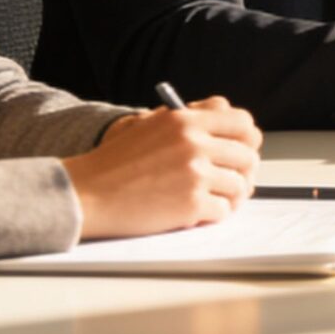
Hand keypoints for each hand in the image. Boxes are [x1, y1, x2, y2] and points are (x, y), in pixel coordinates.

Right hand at [64, 97, 261, 239]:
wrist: (86, 193)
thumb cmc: (114, 163)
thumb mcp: (150, 126)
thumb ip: (189, 119)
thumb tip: (228, 120)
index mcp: (186, 121)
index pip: (243, 123)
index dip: (247, 139)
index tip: (242, 150)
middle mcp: (194, 144)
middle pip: (248, 156)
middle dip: (244, 171)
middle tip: (234, 181)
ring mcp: (195, 175)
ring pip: (240, 185)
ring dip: (231, 196)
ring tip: (217, 199)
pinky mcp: (191, 204)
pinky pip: (224, 210)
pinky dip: (214, 214)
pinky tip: (199, 213)